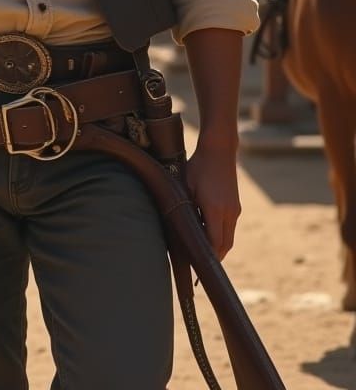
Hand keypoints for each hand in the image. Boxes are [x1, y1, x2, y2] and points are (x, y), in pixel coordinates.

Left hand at [185, 140, 241, 259]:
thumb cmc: (198, 167)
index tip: (196, 267)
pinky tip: (208, 235)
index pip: (214, 243)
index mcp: (215, 209)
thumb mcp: (186, 186)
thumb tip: (181, 227)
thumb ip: (186, 208)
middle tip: (199, 267)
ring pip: (229, 238)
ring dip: (218, 247)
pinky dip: (221, 236)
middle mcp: (229, 213)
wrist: (219, 150)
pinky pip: (229, 228)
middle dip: (214, 257)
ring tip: (203, 253)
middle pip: (224, 245)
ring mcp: (234, 210)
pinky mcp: (236, 206)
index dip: (207, 257)